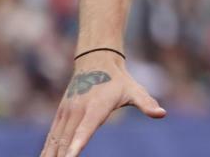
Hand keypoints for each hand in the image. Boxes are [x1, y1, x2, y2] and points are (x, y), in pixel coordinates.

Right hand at [41, 52, 165, 156]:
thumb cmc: (119, 80)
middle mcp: (77, 110)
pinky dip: (47, 148)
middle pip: (65, 139)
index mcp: (95, 107)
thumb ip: (147, 103)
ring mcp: (66, 112)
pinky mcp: (60, 114)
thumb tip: (162, 113)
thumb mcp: (135, 90)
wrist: (96, 61)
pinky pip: (51, 135)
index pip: (84, 130)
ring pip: (55, 139)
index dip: (77, 145)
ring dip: (49, 154)